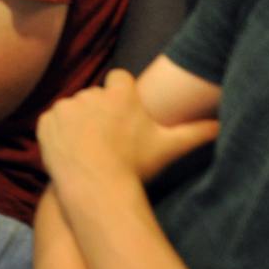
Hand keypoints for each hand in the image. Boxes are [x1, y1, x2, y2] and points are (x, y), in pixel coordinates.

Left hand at [38, 69, 220, 192]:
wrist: (96, 188)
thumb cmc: (135, 166)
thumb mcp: (168, 147)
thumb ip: (195, 132)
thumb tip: (222, 125)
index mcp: (120, 92)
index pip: (120, 80)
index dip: (122, 97)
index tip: (125, 117)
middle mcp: (91, 93)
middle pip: (96, 95)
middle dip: (101, 110)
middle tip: (110, 137)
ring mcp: (66, 106)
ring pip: (75, 108)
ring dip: (80, 121)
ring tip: (92, 147)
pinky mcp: (46, 121)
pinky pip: (54, 121)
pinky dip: (60, 132)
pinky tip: (73, 150)